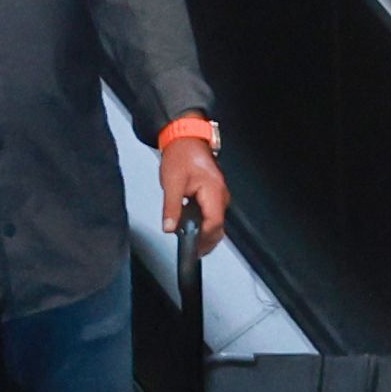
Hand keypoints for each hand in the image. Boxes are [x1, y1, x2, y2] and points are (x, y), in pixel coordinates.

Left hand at [160, 137, 228, 251]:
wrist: (186, 139)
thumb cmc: (182, 155)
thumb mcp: (172, 182)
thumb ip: (171, 207)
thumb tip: (169, 227)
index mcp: (214, 191)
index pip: (214, 223)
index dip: (204, 240)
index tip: (193, 250)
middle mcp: (221, 195)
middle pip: (218, 226)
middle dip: (206, 242)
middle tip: (191, 252)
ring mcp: (219, 195)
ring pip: (216, 222)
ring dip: (204, 233)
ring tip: (188, 241)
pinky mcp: (214, 194)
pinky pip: (212, 214)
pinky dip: (203, 224)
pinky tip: (190, 227)